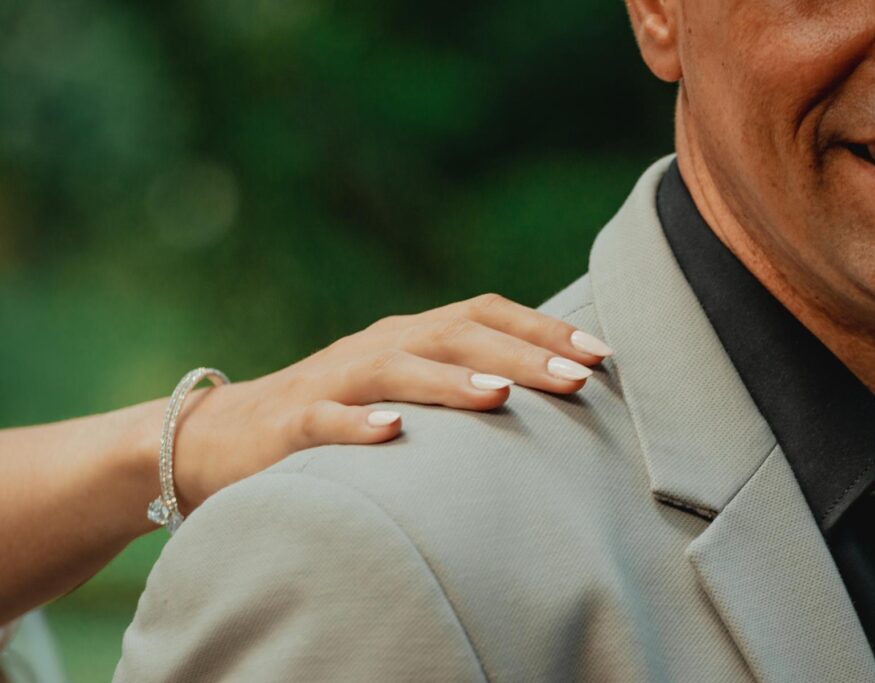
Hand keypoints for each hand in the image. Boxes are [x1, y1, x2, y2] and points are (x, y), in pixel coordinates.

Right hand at [171, 293, 611, 512]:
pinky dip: (356, 424)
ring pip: (394, 369)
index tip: (602, 354)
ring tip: (501, 396)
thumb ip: (458, 385)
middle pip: (453, 335)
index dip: (542, 329)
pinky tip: (392, 433)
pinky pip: (323, 420)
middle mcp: (377, 347)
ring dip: (449, 381)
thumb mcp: (402, 392)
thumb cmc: (335, 418)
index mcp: (410, 338)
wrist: (222, 438)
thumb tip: (544, 397)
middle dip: (518, 352)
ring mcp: (331, 382)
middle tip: (578, 376)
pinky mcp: (288, 426)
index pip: (483, 316)